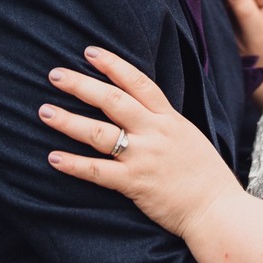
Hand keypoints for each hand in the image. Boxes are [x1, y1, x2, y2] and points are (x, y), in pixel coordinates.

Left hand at [43, 48, 237, 238]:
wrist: (218, 210)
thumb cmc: (205, 176)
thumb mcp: (189, 136)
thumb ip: (164, 121)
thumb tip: (142, 108)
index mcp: (169, 119)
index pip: (138, 82)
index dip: (113, 65)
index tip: (89, 52)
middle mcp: (155, 133)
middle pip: (112, 100)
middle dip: (81, 85)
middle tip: (55, 74)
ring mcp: (144, 157)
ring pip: (99, 133)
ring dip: (68, 121)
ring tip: (44, 111)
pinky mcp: (135, 184)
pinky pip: (98, 171)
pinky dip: (74, 164)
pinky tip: (53, 158)